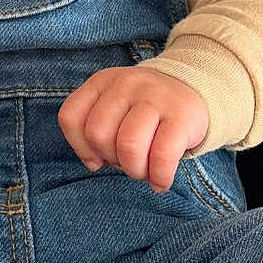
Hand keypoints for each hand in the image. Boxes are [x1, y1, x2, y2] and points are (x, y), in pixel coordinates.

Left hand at [57, 66, 208, 192]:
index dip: (79, 147)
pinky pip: (162, 156)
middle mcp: (126, 84)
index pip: (70, 117)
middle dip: (110, 159)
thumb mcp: (113, 106)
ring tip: (143, 171)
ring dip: (134, 170)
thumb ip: (94, 129)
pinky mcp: (182, 115)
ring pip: (128, 146)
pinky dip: (159, 177)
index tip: (97, 157)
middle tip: (126, 161)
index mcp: (102, 82)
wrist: (192, 87)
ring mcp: (155, 97)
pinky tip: (160, 181)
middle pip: (98, 134)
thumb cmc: (142, 109)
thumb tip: (93, 163)